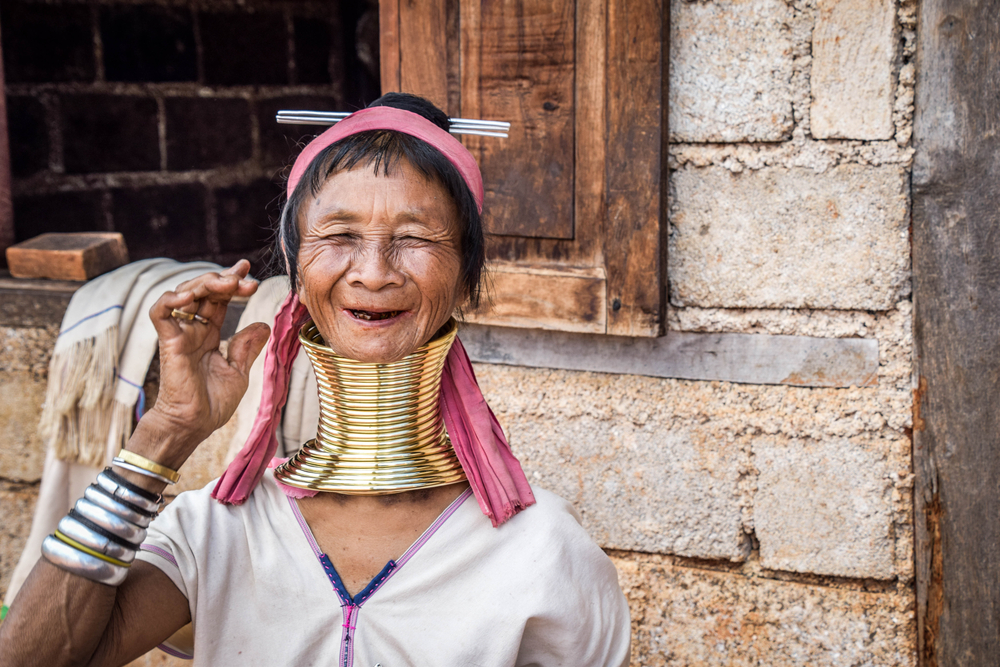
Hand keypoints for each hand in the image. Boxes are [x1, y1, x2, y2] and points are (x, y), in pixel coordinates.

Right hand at [139, 260, 269, 467]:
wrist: (193, 425)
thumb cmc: (212, 403)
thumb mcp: (238, 372)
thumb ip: (246, 347)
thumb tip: (263, 325)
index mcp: (209, 334)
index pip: (218, 299)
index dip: (232, 282)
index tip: (250, 272)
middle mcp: (193, 329)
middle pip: (204, 291)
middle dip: (225, 279)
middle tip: (247, 278)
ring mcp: (179, 333)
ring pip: (184, 293)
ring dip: (206, 282)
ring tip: (230, 282)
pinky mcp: (168, 341)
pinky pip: (160, 312)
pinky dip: (172, 298)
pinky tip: (193, 295)